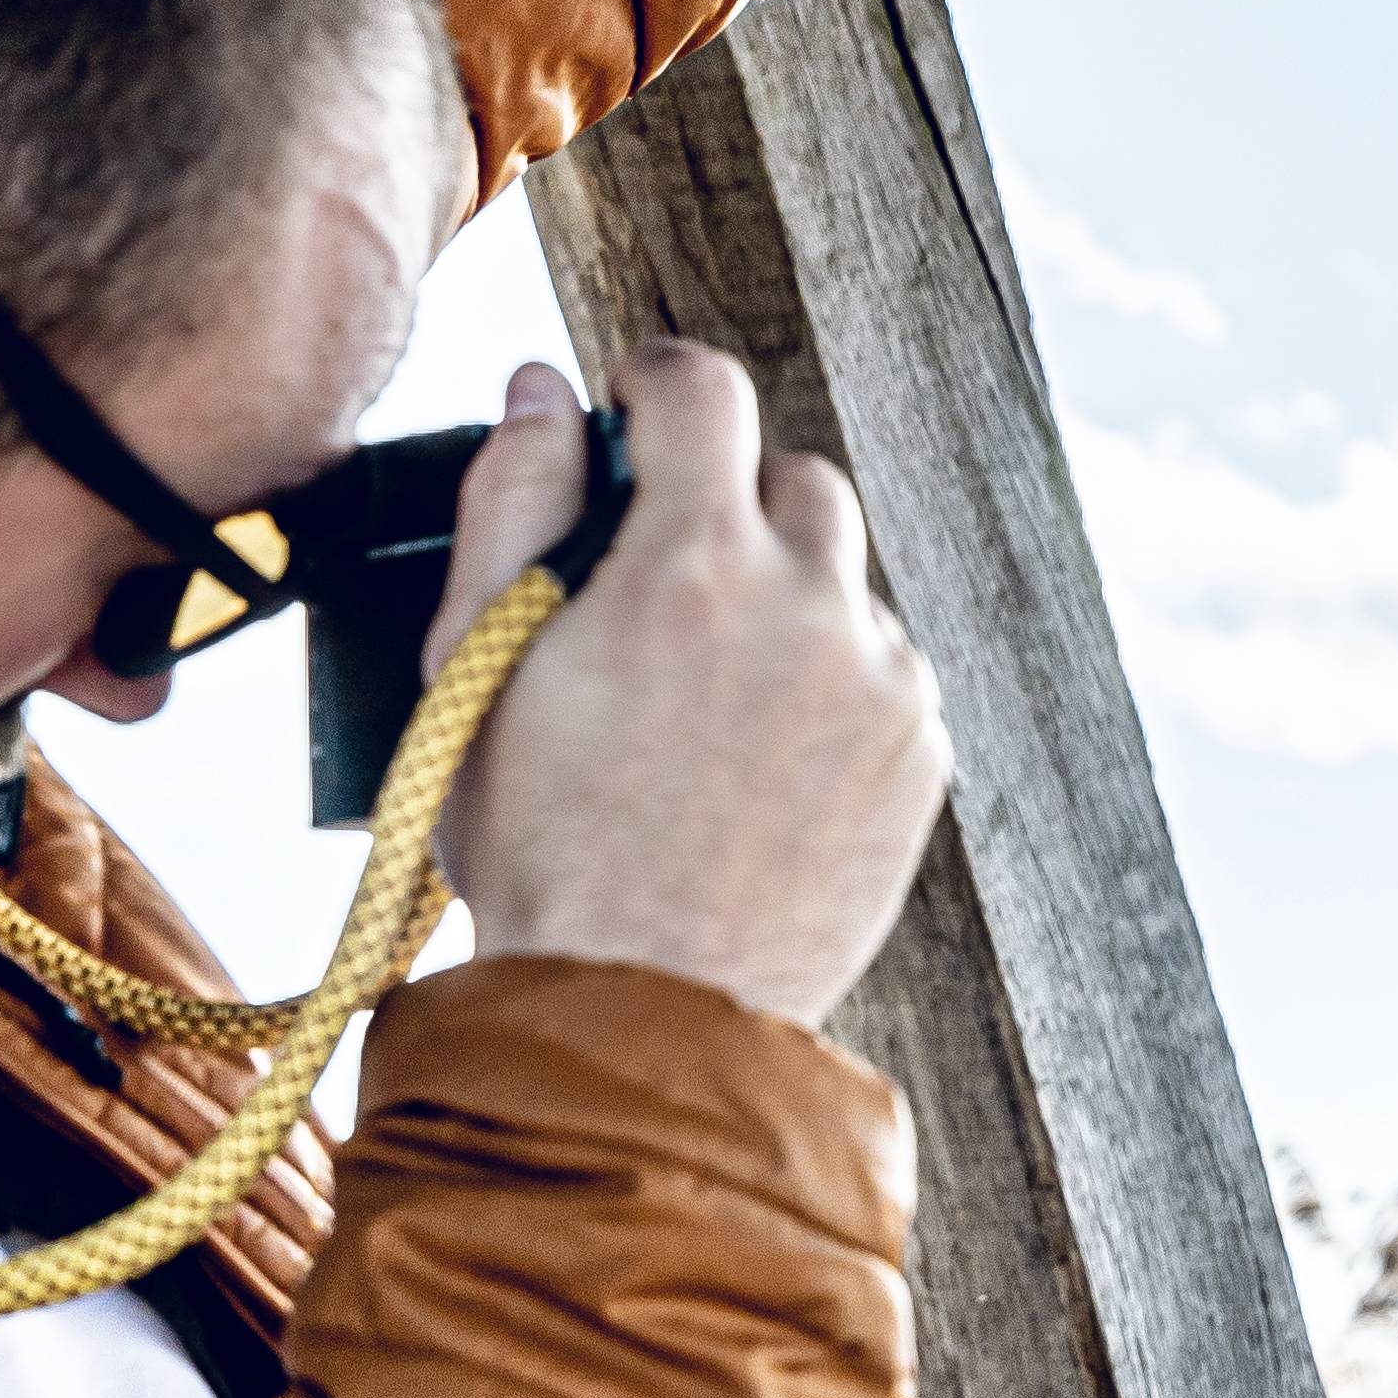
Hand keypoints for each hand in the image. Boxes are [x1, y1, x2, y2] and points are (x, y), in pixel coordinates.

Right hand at [434, 353, 948, 1034]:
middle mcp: (810, 607)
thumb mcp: (473, 666)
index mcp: (690, 566)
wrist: (642, 1011)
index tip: (633, 422)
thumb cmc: (536, 845)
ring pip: (843, 581)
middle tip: (656, 588)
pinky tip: (754, 761)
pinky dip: (826, 685)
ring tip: (702, 701)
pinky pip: (879, 671)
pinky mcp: (923, 754)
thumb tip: (547, 389)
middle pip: (792, 477)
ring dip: (783, 601)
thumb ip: (511, 500)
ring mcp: (882, 685)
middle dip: (726, 505)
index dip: (655, 385)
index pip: (702, 387)